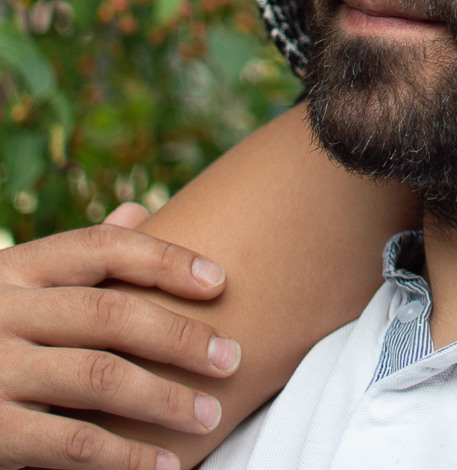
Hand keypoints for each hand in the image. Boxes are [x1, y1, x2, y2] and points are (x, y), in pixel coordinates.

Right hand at [0, 213, 241, 469]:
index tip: (220, 279)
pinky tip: (163, 466)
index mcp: (18, 268)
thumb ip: (74, 257)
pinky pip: (70, 444)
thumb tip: (138, 213)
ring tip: (210, 414)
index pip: (104, 247)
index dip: (167, 259)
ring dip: (164, 399)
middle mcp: (6, 312)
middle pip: (112, 313)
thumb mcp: (12, 281)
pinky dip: (123, 457)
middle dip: (180, 336)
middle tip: (232, 358)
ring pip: (99, 378)